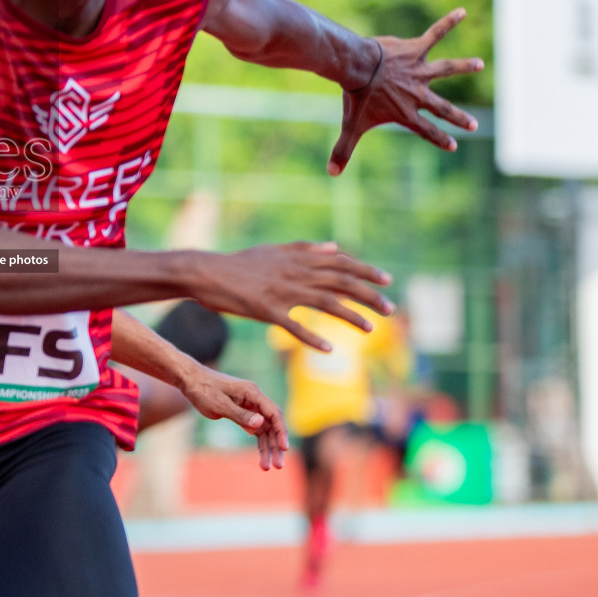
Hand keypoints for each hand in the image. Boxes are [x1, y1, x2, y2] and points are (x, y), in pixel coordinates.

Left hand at [177, 363, 288, 470]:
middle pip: (272, 424)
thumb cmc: (204, 390)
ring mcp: (250, 406)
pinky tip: (262, 456)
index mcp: (252, 393)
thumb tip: (261, 423)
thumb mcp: (219, 405)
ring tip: (267, 467)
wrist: (191, 380)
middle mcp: (255, 399)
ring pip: (265, 429)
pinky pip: (256, 429)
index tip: (284, 448)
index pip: (274, 413)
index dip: (281, 431)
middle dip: (276, 445)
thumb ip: (240, 415)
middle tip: (278, 466)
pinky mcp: (243, 412)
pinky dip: (259, 442)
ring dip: (268, 447)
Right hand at [184, 242, 391, 350]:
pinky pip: (294, 327)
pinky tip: (329, 349)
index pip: (340, 263)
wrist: (207, 272)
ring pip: (325, 303)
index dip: (366, 271)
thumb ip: (306, 249)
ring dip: (351, 317)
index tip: (387, 281)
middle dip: (369, 295)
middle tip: (390, 309)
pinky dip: (312, 338)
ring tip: (371, 329)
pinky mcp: (266, 311)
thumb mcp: (275, 250)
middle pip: (340, 283)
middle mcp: (294, 272)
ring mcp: (281, 292)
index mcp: (297, 258)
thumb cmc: (240, 263)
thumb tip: (335, 247)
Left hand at [329, 8, 484, 174]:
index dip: (439, 139)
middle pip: (442, 108)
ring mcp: (419, 71)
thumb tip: (331, 173)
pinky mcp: (415, 50)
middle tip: (474, 125)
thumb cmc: (356, 96)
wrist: (356, 67)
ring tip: (479, 64)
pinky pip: (435, 34)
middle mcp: (417, 94)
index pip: (426, 130)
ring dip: (463, 66)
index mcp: (406, 112)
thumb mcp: (352, 126)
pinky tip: (460, 11)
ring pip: (446, 69)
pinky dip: (448, 22)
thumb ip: (343, 149)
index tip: (453, 145)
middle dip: (458, 118)